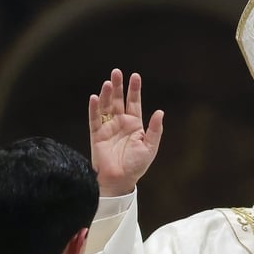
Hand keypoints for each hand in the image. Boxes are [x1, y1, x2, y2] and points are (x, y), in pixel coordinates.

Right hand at [88, 69, 163, 196]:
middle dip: (118, 86)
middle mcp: (121, 123)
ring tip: (107, 82)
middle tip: (116, 72)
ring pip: (106, 107)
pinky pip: (94, 119)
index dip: (134, 89)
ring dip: (106, 94)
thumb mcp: (150, 147)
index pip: (134, 102)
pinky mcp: (97, 135)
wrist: (120, 180)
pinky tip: (95, 97)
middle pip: (118, 100)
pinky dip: (94, 108)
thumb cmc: (136, 165)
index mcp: (135, 124)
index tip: (135, 76)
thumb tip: (160, 112)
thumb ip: (155, 129)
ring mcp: (108, 128)